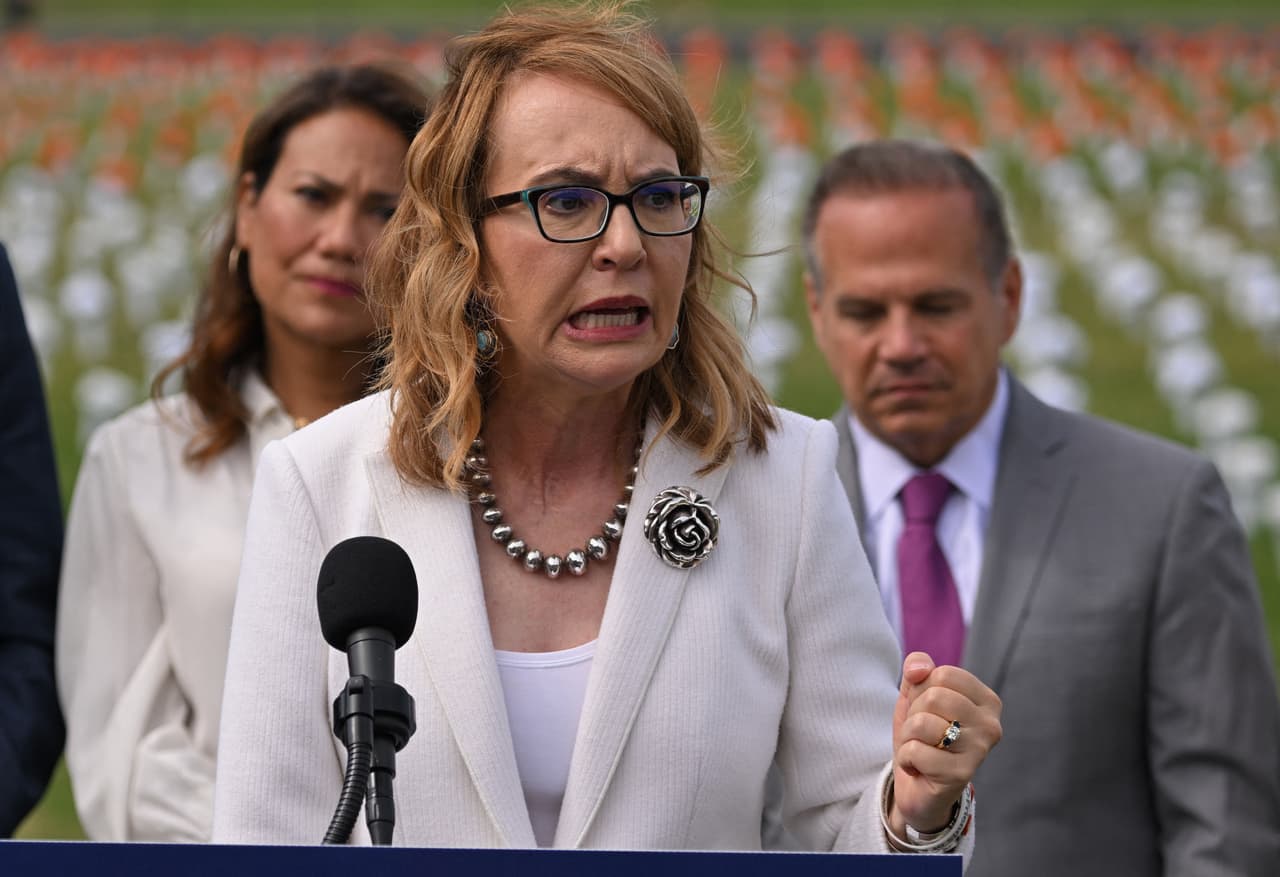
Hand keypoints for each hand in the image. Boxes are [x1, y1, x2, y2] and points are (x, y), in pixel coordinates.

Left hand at [889, 651, 1001, 835]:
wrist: (918, 788)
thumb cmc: (922, 735)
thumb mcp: (915, 695)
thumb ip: (917, 668)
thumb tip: (919, 668)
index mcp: (987, 700)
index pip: (943, 674)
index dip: (922, 689)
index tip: (928, 711)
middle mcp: (991, 725)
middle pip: (934, 696)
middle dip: (914, 714)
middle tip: (922, 734)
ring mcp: (979, 751)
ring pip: (923, 723)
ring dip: (908, 736)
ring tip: (920, 749)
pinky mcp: (961, 775)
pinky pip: (915, 751)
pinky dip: (906, 758)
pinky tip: (918, 768)